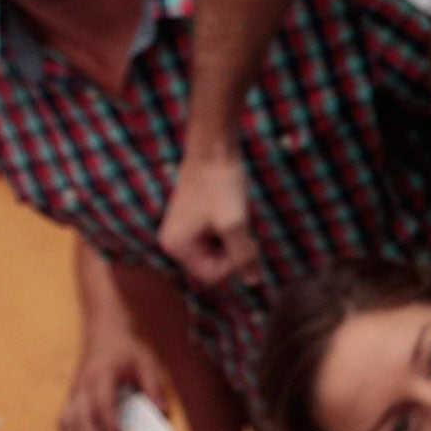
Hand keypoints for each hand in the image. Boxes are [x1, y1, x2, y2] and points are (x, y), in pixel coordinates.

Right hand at [59, 322, 170, 430]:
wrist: (104, 335)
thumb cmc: (127, 351)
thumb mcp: (146, 363)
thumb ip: (153, 387)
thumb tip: (163, 413)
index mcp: (103, 374)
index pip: (103, 402)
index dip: (110, 422)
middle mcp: (84, 385)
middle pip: (80, 416)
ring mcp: (75, 392)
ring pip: (67, 420)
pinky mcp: (71, 398)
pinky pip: (63, 420)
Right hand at [159, 152, 258, 285]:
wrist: (214, 148)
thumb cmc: (220, 185)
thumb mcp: (234, 224)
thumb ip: (243, 256)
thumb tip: (254, 282)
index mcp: (177, 247)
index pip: (211, 275)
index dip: (234, 264)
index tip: (247, 241)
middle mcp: (175, 241)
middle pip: (214, 263)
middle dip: (234, 248)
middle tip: (244, 224)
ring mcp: (185, 227)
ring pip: (219, 247)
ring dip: (235, 236)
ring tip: (238, 213)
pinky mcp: (195, 216)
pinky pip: (218, 233)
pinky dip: (231, 225)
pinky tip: (235, 208)